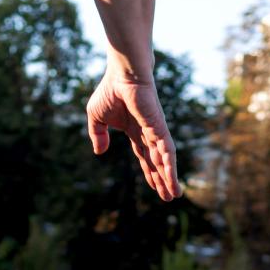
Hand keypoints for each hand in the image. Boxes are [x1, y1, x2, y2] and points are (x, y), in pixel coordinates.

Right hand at [87, 65, 180, 200]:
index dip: (149, 171)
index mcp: (135, 130)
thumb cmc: (111, 89)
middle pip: (156, 162)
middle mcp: (148, 132)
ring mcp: (156, 131)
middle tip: (169, 197)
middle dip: (162, 179)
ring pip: (163, 160)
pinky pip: (166, 151)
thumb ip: (98, 134)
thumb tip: (99, 152)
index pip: (144, 155)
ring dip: (169, 178)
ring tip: (174, 195)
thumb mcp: (96, 117)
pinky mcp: (160, 128)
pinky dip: (170, 166)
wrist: (123, 73)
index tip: (155, 186)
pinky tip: (173, 179)